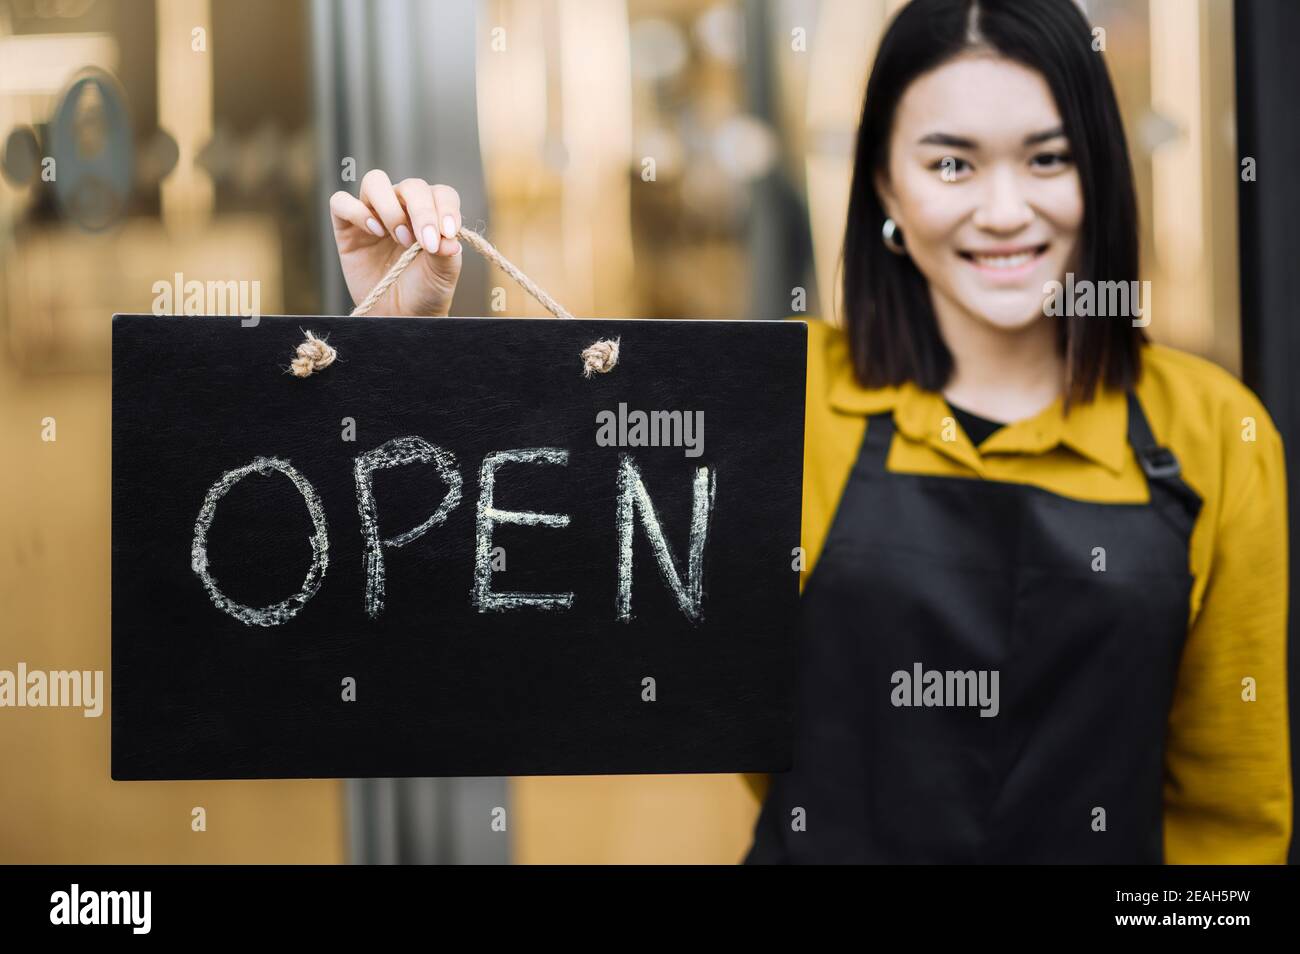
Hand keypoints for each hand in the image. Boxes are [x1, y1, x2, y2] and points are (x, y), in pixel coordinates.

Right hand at [330, 171, 462, 316]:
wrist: (400, 315)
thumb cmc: (425, 291)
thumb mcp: (443, 274)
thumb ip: (447, 252)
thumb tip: (449, 239)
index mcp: (431, 213)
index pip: (440, 193)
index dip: (446, 207)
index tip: (449, 232)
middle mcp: (402, 207)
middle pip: (411, 186)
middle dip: (421, 211)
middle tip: (426, 243)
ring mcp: (374, 214)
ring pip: (375, 182)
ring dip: (391, 208)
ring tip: (401, 238)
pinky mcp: (347, 227)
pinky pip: (341, 201)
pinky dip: (356, 211)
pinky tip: (375, 231)